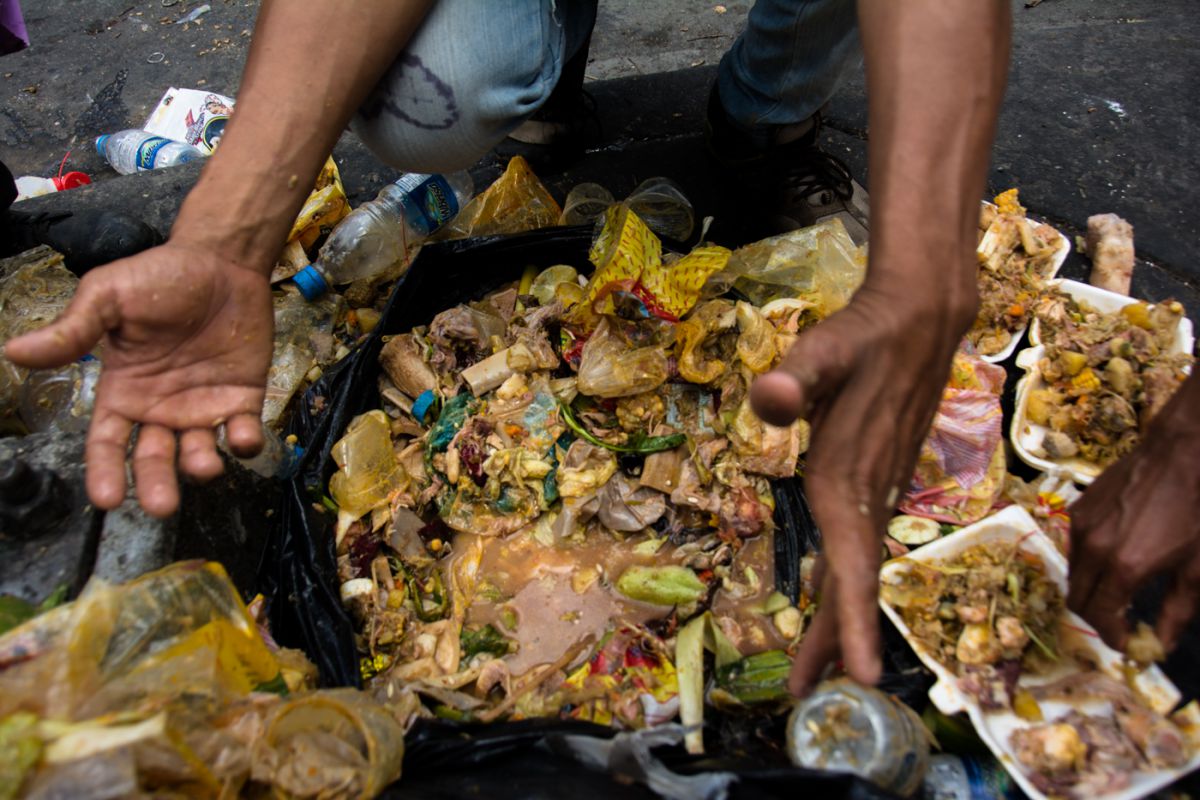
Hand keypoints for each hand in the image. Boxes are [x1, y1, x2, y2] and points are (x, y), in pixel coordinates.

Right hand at [4, 241, 273, 516]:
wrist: (220, 261)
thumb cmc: (160, 278)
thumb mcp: (108, 298)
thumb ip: (73, 331)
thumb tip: (15, 352)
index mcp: (124, 391)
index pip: (107, 443)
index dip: (105, 472)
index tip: (107, 500)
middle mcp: (161, 408)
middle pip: (154, 458)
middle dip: (156, 483)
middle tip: (162, 505)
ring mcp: (203, 406)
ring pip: (198, 452)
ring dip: (201, 466)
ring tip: (203, 466)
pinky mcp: (243, 398)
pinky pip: (243, 431)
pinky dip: (244, 441)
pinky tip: (241, 438)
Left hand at [750, 281, 973, 694]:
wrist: (919, 320)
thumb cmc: (865, 334)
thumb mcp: (824, 347)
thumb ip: (798, 376)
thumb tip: (772, 397)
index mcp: (849, 476)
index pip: (855, 561)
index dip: (855, 619)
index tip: (859, 674)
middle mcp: (866, 492)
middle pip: (852, 580)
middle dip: (832, 639)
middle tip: (804, 693)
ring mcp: (877, 488)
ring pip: (857, 566)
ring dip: (837, 617)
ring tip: (813, 668)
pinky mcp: (877, 479)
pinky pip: (859, 544)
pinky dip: (846, 583)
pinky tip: (834, 596)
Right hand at [1067, 373, 1199, 651]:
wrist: (1183, 452)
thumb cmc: (1197, 510)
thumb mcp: (1197, 569)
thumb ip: (1176, 612)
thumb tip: (1158, 645)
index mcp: (1124, 567)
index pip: (1102, 618)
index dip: (1115, 638)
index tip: (1131, 644)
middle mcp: (1093, 548)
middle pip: (1077, 600)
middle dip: (1098, 619)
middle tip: (1125, 624)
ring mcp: (1080, 526)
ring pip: (1073, 575)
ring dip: (1092, 591)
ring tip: (1121, 592)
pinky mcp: (1078, 509)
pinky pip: (1074, 549)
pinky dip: (1088, 564)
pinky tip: (1115, 558)